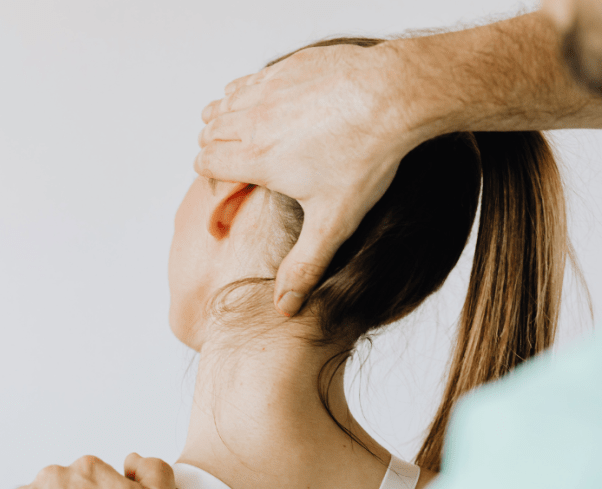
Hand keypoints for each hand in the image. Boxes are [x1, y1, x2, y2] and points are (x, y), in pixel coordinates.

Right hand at [194, 41, 425, 315]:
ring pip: (224, 101)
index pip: (205, 162)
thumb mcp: (335, 222)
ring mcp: (270, 89)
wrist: (396, 95)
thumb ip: (305, 266)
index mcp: (257, 158)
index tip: (229, 183)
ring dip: (228, 117)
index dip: (210, 174)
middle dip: (216, 146)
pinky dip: (251, 92)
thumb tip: (284, 307)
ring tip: (252, 134)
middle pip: (209, 130)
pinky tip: (275, 105)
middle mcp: (254, 120)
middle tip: (240, 161)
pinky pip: (251, 78)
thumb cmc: (367, 157)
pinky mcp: (289, 66)